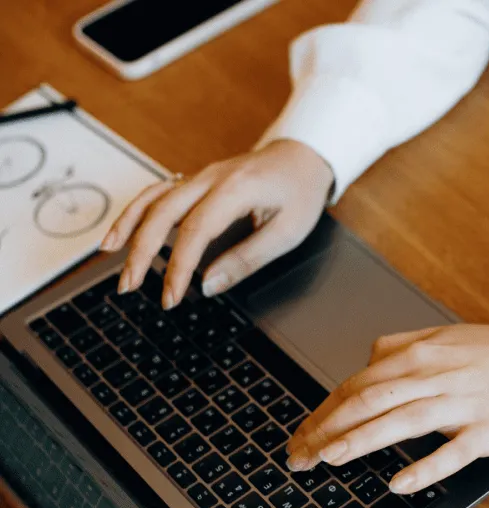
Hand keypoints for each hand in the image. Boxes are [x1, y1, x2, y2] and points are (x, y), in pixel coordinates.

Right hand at [101, 140, 333, 308]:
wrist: (304, 156)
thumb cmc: (300, 192)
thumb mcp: (288, 232)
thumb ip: (248, 259)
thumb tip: (210, 284)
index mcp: (236, 188)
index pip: (195, 231)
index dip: (178, 267)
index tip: (171, 296)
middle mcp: (211, 177)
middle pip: (162, 212)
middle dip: (141, 251)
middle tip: (130, 286)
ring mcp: (201, 176)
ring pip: (153, 198)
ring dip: (128, 228)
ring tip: (110, 256)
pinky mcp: (197, 181)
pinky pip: (158, 192)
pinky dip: (136, 211)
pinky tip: (122, 232)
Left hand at [286, 318, 488, 493]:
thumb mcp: (444, 335)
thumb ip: (401, 344)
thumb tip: (368, 359)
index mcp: (420, 355)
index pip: (358, 385)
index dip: (323, 412)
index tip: (301, 436)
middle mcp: (434, 376)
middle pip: (369, 402)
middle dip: (328, 430)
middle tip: (300, 457)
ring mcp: (461, 404)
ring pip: (402, 422)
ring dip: (360, 441)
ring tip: (329, 460)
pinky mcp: (486, 430)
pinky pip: (451, 452)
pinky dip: (424, 468)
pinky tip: (399, 483)